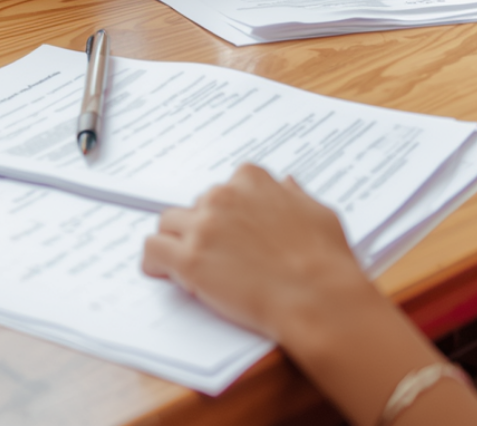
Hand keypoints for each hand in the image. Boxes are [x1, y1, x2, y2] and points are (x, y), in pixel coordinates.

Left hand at [142, 164, 373, 347]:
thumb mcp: (317, 211)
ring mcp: (204, 227)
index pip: (223, 187)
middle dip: (203, 228)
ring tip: (189, 265)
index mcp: (251, 179)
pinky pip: (152, 251)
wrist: (317, 297)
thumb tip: (285, 184)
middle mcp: (223, 196)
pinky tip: (166, 274)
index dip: (227, 212)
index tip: (231, 230)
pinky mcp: (189, 261)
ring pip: (167, 223)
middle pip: (195, 206)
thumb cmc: (324, 259)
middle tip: (218, 255)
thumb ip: (294, 195)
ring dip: (176, 241)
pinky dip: (154, 262)